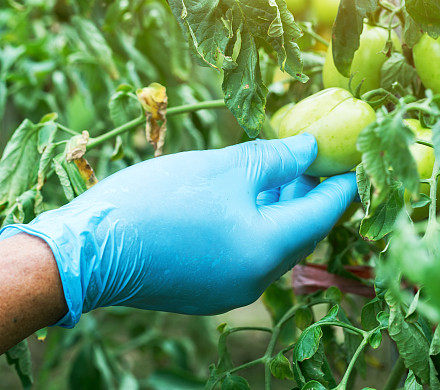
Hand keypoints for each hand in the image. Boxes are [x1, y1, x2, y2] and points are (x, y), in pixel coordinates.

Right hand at [0, 135, 357, 325]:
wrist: (86, 251)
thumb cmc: (158, 201)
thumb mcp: (222, 168)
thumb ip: (274, 159)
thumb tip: (311, 149)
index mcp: (266, 251)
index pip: (322, 214)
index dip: (340, 184)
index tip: (353, 160)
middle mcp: (255, 279)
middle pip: (299, 232)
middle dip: (309, 194)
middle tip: (314, 157)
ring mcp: (228, 290)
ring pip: (271, 243)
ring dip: (280, 208)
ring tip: (281, 170)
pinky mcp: (204, 289)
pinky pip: (245, 253)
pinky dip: (255, 224)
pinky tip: (245, 196)